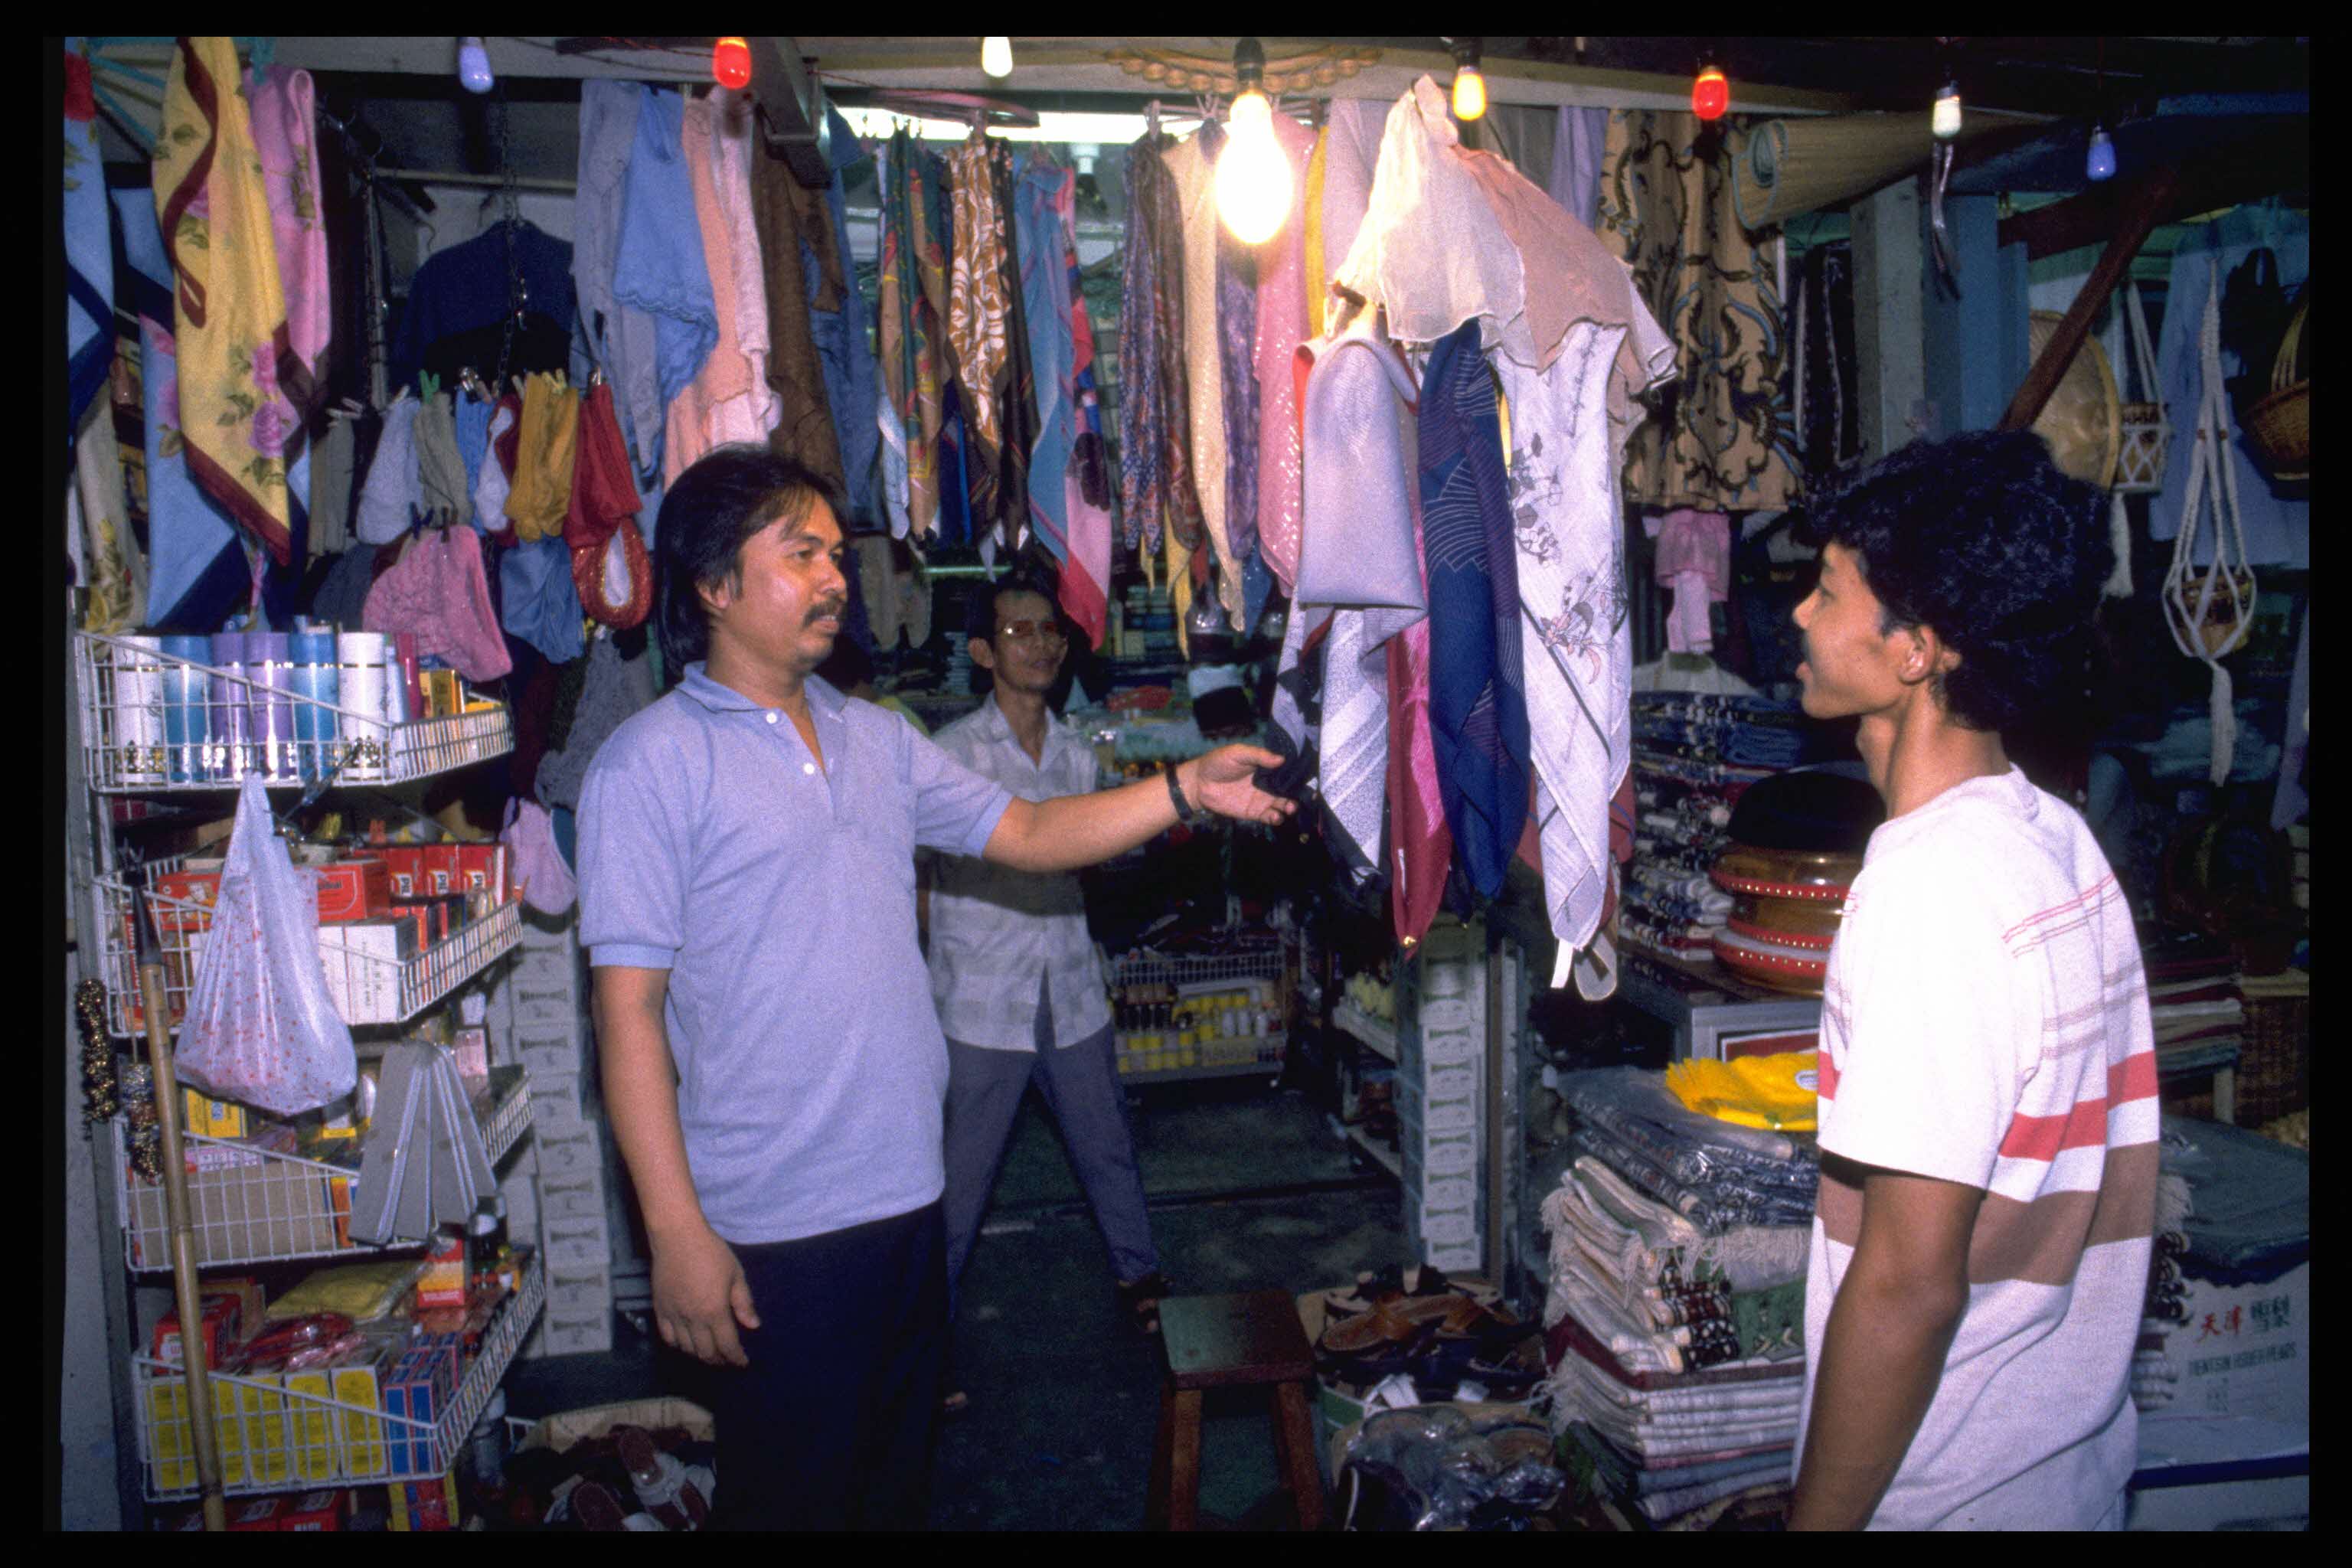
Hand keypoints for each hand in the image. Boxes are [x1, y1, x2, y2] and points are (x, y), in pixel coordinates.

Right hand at [650, 1223, 760, 1367]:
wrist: (677, 1237)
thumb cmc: (711, 1252)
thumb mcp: (735, 1274)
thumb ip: (743, 1302)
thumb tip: (753, 1326)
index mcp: (715, 1310)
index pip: (727, 1345)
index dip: (736, 1358)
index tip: (743, 1362)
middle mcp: (693, 1318)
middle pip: (706, 1352)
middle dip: (719, 1360)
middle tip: (727, 1359)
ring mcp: (674, 1315)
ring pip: (686, 1348)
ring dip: (699, 1355)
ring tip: (710, 1352)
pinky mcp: (659, 1309)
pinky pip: (667, 1337)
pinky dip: (678, 1345)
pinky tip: (686, 1342)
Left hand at [1183, 747, 1298, 828]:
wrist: (1199, 783)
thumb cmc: (1218, 762)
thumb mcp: (1238, 753)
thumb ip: (1259, 755)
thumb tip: (1281, 759)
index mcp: (1266, 767)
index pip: (1287, 770)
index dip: (1297, 774)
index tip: (1307, 777)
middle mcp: (1268, 783)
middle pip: (1290, 789)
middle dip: (1298, 794)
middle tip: (1301, 796)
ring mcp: (1263, 799)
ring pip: (1283, 804)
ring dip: (1290, 807)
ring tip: (1289, 807)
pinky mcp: (1255, 812)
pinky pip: (1270, 817)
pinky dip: (1276, 818)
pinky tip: (1275, 816)